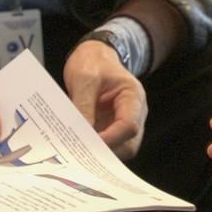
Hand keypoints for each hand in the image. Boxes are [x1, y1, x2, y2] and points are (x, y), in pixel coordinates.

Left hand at [64, 41, 147, 159]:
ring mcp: (123, 122)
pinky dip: (94, 150)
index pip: (129, 126)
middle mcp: (134, 112)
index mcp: (133, 96)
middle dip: (106, 152)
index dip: (110, 139)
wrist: (93, 56)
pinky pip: (108, 145)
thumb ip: (83, 105)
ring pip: (119, 149)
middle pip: (128, 144)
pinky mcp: (112, 128)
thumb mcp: (84, 78)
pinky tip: (77, 148)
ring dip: (100, 153)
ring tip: (76, 152)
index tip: (87, 144)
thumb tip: (79, 135)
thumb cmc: (93, 62)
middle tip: (80, 154)